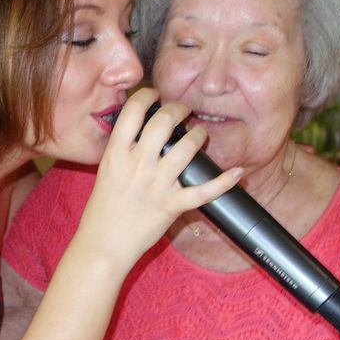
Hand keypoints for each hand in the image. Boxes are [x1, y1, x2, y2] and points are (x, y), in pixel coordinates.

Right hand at [71, 87, 242, 273]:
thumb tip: (140, 130)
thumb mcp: (105, 171)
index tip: (154, 95)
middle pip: (164, 121)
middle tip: (183, 110)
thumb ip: (122, 150)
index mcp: (116, 154)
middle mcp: (137, 164)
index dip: (147, 96)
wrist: (102, 244)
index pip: (133, 111)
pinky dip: (224, 181)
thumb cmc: (102, 210)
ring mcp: (156, 184)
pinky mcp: (171, 205)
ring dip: (198, 135)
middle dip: (178, 109)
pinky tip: (237, 172)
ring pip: (186, 148)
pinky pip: (203, 191)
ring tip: (200, 133)